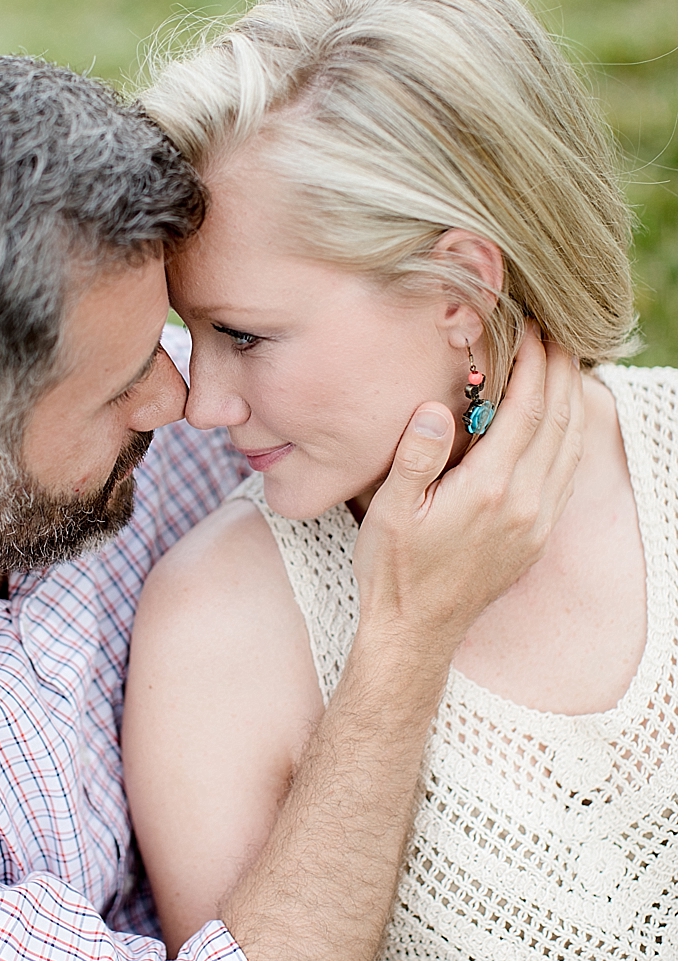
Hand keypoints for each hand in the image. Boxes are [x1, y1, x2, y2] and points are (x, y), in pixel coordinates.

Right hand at [353, 326, 584, 658]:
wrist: (416, 630)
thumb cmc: (395, 569)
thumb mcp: (389, 510)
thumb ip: (416, 457)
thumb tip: (436, 409)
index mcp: (489, 489)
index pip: (526, 412)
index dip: (534, 366)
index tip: (531, 330)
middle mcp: (525, 503)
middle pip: (559, 423)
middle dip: (562, 373)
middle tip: (557, 334)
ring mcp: (537, 522)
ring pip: (571, 448)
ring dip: (572, 402)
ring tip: (565, 367)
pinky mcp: (538, 536)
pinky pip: (567, 475)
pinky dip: (570, 438)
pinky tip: (561, 424)